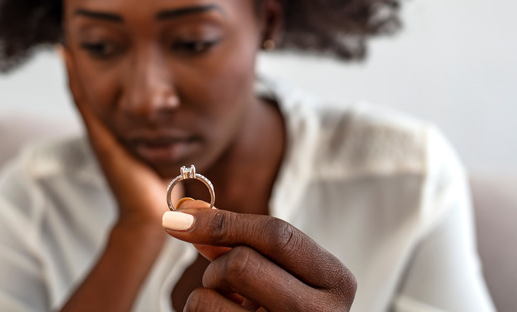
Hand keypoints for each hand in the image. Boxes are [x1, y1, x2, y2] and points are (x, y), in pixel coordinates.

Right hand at [60, 46, 168, 221]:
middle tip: (72, 36)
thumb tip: (189, 144)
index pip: (107, 99)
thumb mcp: (168, 158)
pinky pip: (84, 100)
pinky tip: (66, 54)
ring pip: (84, 92)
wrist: (152, 215)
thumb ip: (173, 146)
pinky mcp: (100, 137)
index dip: (102, 75)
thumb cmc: (163, 191)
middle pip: (90, 93)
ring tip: (66, 39)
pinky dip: (73, 78)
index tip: (95, 49)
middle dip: (83, 67)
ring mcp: (100, 133)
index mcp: (121, 134)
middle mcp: (107, 132)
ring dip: (74, 66)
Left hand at [163, 199, 356, 310]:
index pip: (277, 235)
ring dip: (207, 294)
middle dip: (219, 266)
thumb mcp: (277, 270)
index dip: (223, 221)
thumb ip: (238, 239)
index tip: (180, 217)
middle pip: (242, 263)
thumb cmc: (285, 304)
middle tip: (225, 281)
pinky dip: (200, 311)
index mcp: (336, 280)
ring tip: (231, 305)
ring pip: (211, 296)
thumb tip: (185, 214)